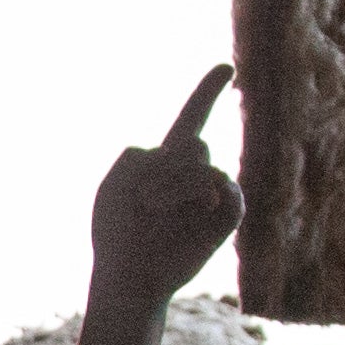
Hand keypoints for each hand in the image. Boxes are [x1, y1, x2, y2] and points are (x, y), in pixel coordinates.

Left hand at [91, 67, 241, 305]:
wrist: (128, 277)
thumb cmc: (117, 233)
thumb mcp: (115, 183)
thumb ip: (141, 156)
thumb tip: (194, 170)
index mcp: (163, 162)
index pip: (191, 120)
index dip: (208, 93)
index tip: (228, 67)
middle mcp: (192, 175)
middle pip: (192, 141)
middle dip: (165, 165)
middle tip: (143, 200)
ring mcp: (210, 197)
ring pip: (204, 164)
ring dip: (174, 185)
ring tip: (154, 210)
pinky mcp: (224, 220)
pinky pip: (230, 192)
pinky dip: (207, 195)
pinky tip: (196, 208)